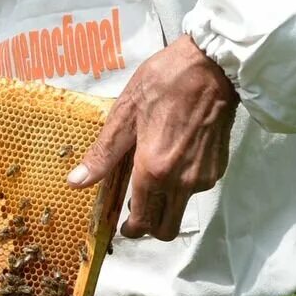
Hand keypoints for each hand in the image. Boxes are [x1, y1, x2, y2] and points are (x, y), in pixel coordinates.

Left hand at [67, 36, 237, 241]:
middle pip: (166, 229)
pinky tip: (173, 159)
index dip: (129, 229)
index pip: (143, 221)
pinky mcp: (219, 166)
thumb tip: (75, 183)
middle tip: (135, 210)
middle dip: (149, 227)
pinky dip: (182, 185)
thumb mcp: (124, 115)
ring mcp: (204, 176)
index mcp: (154, 170)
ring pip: (181, 209)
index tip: (121, 224)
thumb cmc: (163, 84)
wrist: (213, 67)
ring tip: (152, 175)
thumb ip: (102, 155)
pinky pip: (196, 189)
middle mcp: (182, 181)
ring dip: (166, 205)